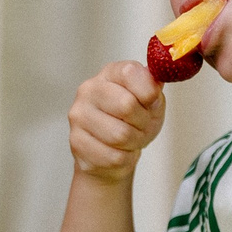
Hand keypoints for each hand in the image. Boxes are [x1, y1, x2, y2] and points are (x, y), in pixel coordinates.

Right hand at [68, 60, 166, 182]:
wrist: (113, 152)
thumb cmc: (133, 122)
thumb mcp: (151, 102)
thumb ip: (153, 89)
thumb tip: (154, 84)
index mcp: (110, 74)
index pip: (130, 73)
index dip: (148, 91)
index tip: (152, 102)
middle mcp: (88, 90)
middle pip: (126, 105)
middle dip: (143, 122)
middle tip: (142, 126)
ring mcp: (79, 116)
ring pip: (120, 135)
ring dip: (134, 142)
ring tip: (131, 140)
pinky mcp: (77, 142)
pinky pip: (113, 156)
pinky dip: (125, 158)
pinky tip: (119, 152)